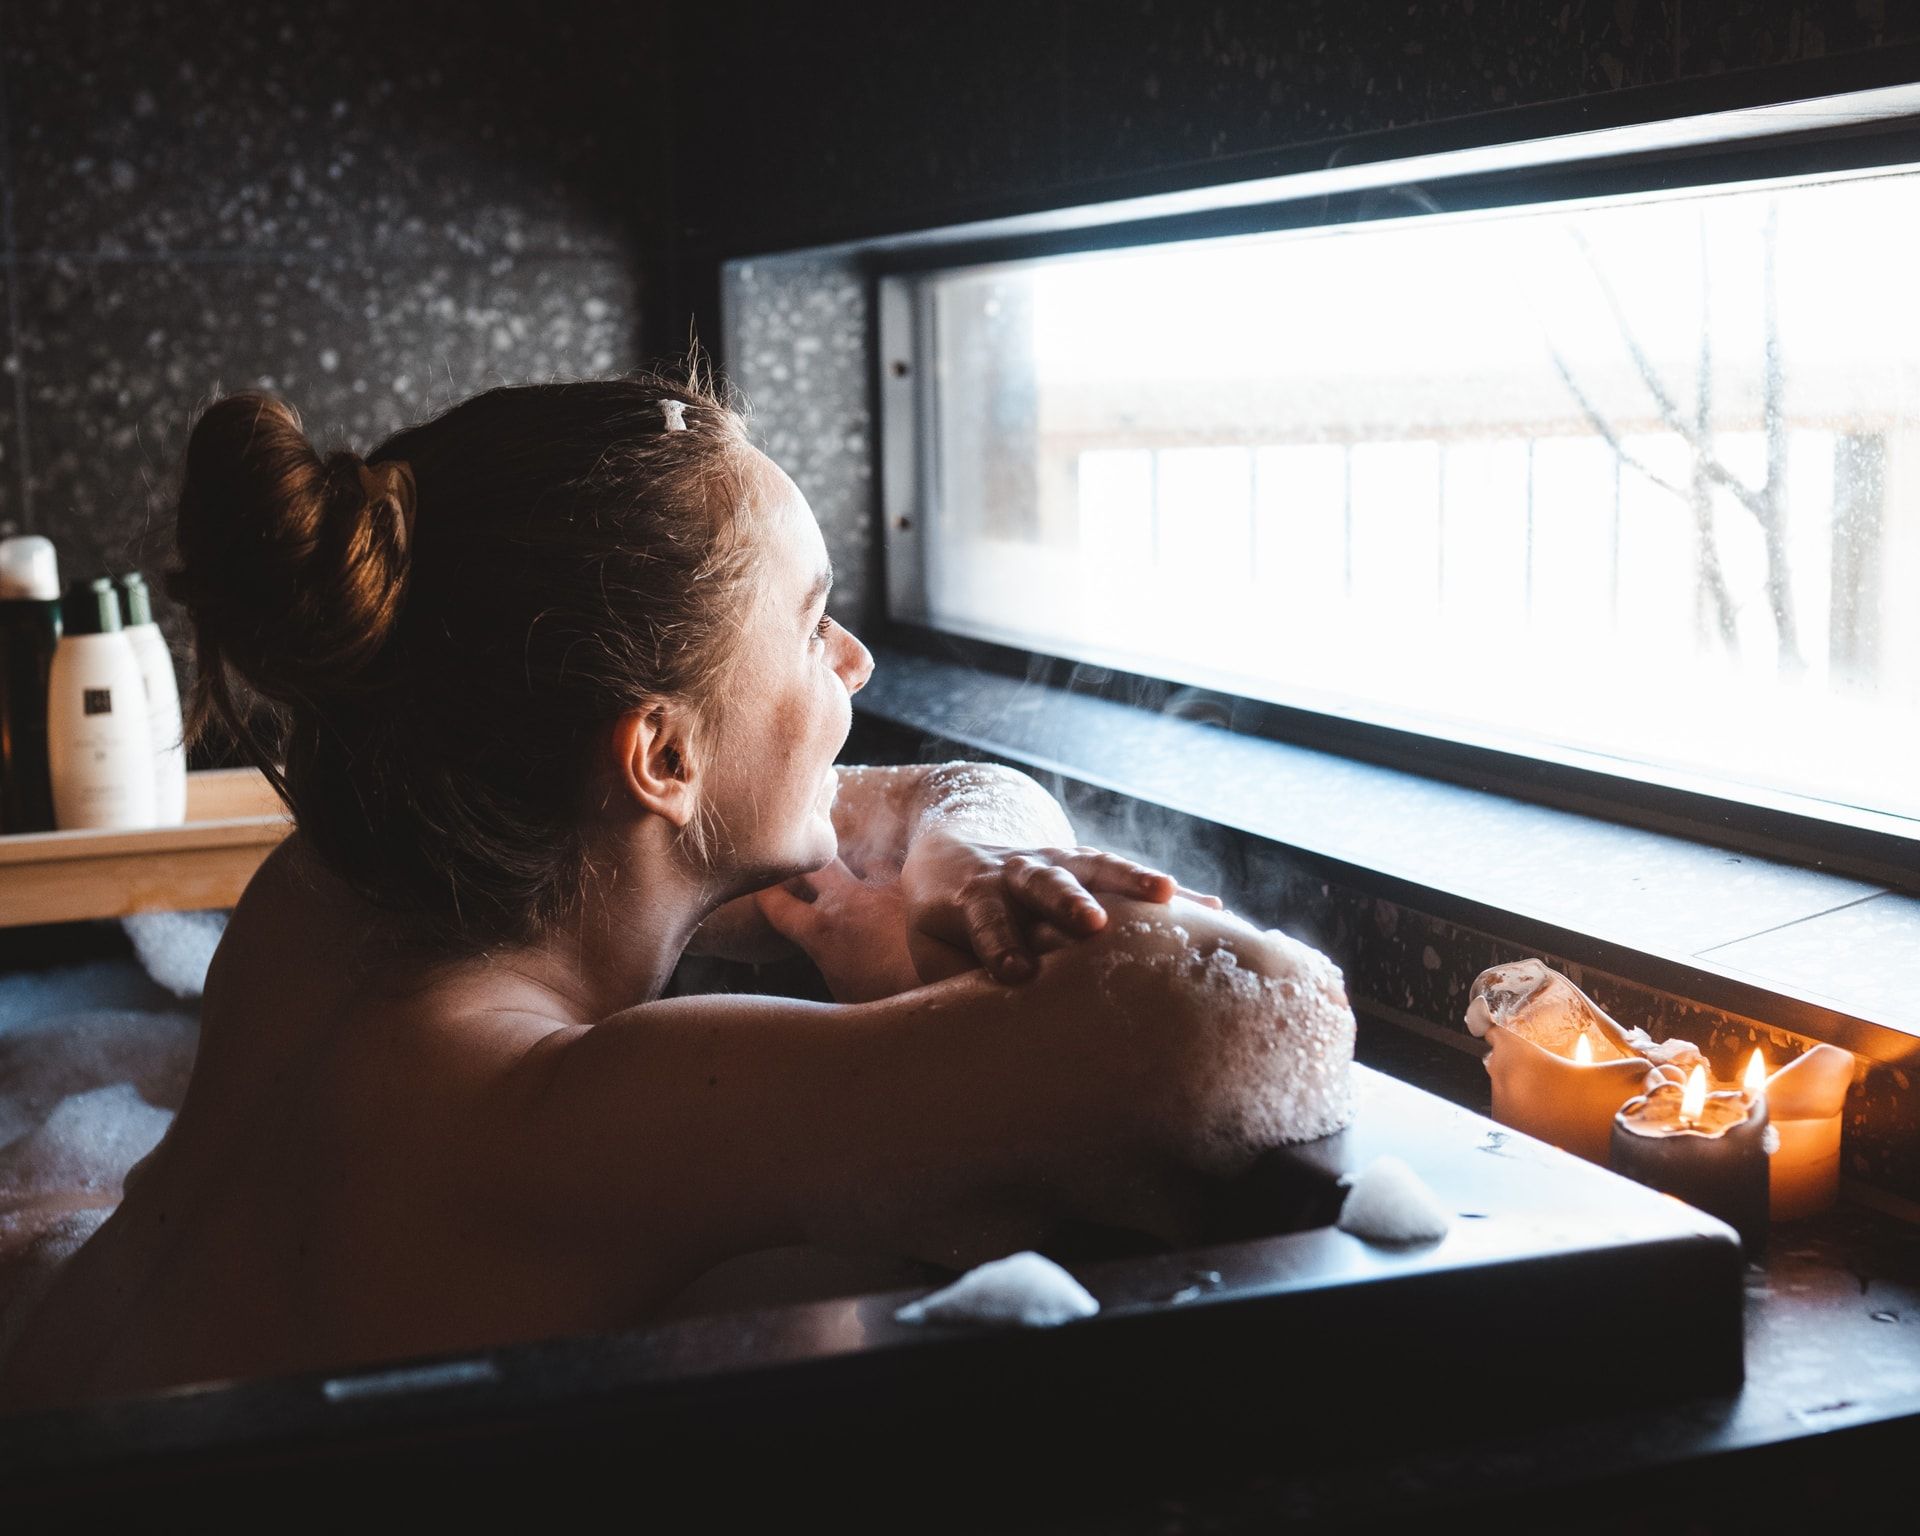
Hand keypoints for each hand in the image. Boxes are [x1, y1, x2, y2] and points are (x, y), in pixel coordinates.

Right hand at [753, 858, 921, 1003]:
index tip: (761, 890)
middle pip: (814, 867)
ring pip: (861, 858)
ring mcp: (882, 887)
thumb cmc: (892, 997)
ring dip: (858, 865)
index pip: (777, 905)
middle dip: (805, 865)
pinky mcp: (915, 884)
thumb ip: (832, 969)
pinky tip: (904, 882)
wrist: (945, 974)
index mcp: (821, 931)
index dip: (765, 895)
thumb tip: (832, 964)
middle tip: (803, 868)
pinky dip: (897, 875)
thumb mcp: (846, 996)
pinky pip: (901, 867)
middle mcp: (846, 900)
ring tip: (861, 871)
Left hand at [898, 830, 1221, 986]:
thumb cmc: (945, 924)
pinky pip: (1128, 875)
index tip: (1017, 973)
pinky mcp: (1085, 863)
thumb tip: (973, 1038)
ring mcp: (1055, 862)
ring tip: (1167, 896)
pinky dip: (1166, 892)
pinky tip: (1211, 909)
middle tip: (1091, 924)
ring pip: (1093, 867)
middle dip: (1069, 903)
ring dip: (1128, 881)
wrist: (954, 852)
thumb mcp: (934, 949)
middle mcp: (1016, 873)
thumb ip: (954, 982)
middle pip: (1042, 883)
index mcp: (972, 898)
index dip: (1001, 944)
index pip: (985, 920)